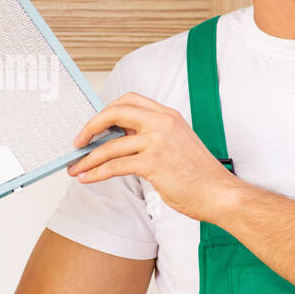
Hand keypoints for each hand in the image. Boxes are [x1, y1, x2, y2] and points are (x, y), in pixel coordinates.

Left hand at [66, 92, 240, 222]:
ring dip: (88, 158)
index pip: (129, 100)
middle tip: (78, 142)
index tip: (95, 126)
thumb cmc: (199, 174)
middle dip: (90, 127)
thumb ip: (152, 135)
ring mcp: (158, 141)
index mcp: (168, 115)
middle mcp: (162, 123)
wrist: (219, 193)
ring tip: (75, 169)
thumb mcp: (177, 143)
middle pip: (115, 112)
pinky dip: (96, 172)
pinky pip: (115, 166)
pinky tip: (88, 178)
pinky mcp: (153, 163)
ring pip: (110, 145)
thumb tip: (119, 138)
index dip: (107, 110)